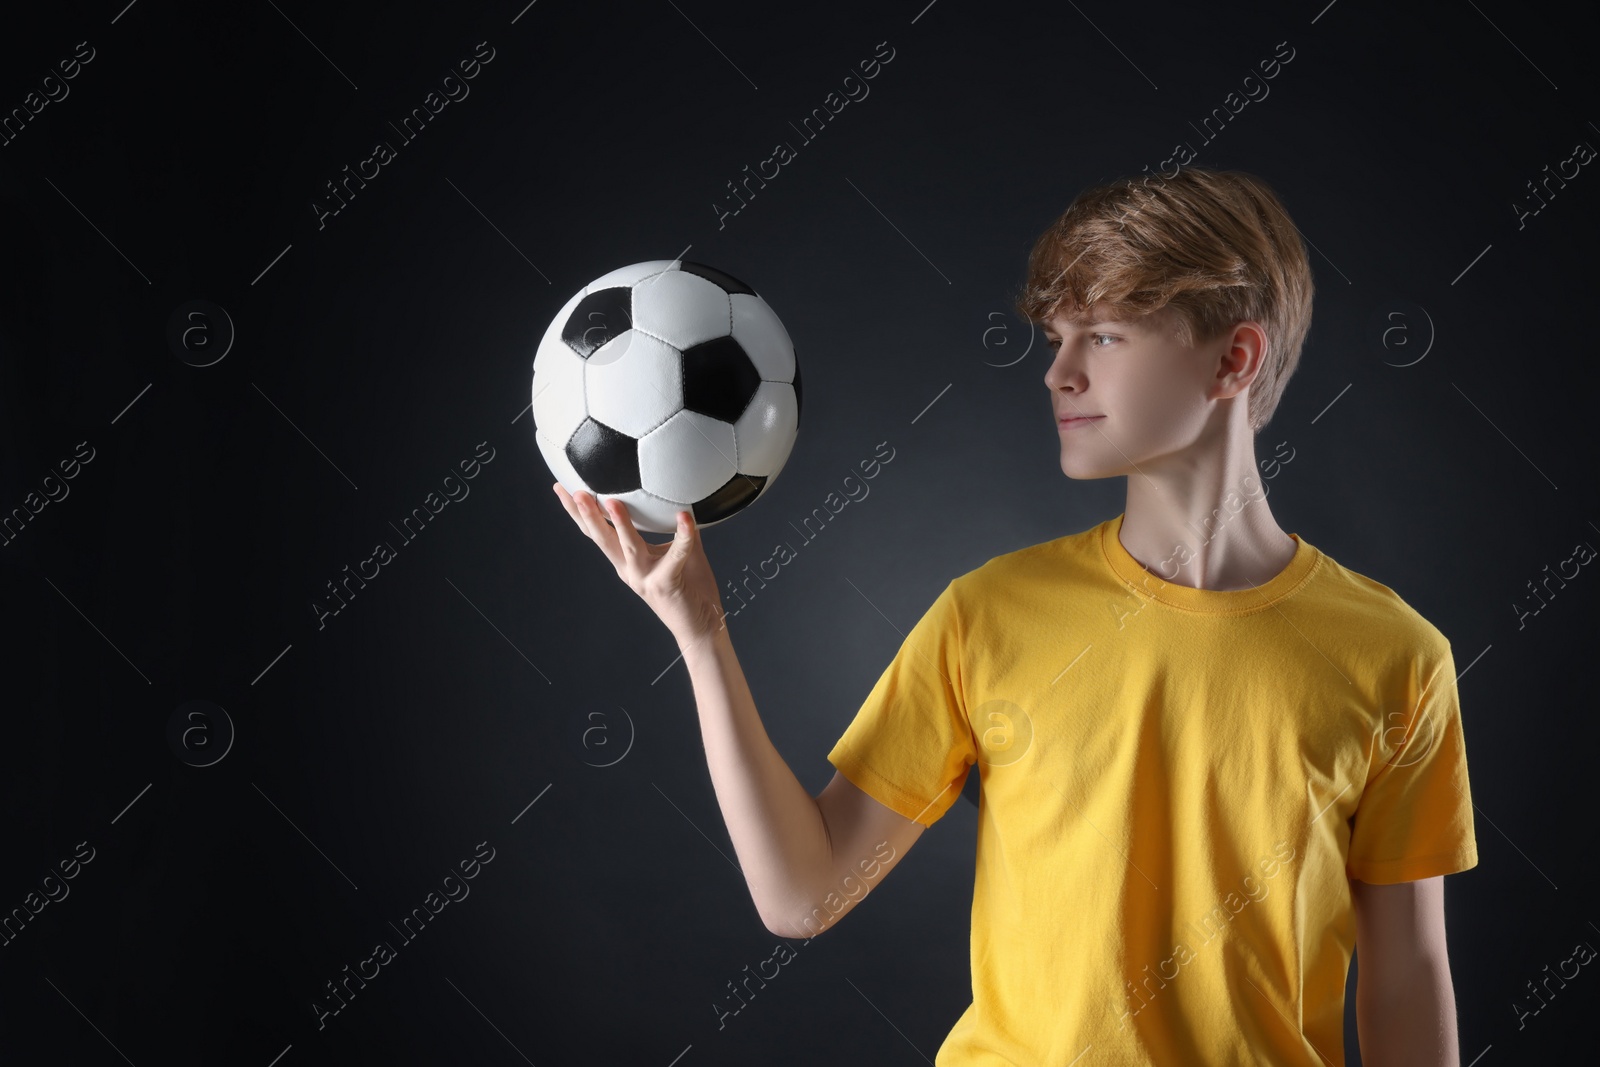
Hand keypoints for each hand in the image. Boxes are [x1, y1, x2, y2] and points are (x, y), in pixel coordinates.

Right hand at [552, 483, 726, 648]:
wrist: (701, 627)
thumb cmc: (690, 589)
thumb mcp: (677, 554)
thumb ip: (675, 530)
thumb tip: (679, 501)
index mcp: (626, 562)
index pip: (598, 533)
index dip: (578, 512)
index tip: (563, 489)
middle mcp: (630, 570)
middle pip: (602, 539)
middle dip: (585, 514)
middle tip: (574, 491)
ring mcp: (645, 578)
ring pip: (627, 546)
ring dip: (619, 523)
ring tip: (610, 501)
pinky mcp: (666, 584)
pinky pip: (675, 555)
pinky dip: (682, 535)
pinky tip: (685, 517)